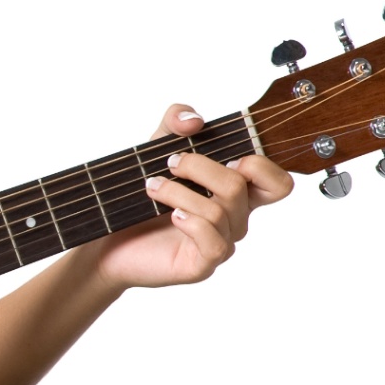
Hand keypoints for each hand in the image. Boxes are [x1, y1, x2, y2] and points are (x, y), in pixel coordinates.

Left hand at [86, 105, 292, 291]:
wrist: (106, 241)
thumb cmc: (139, 197)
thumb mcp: (156, 148)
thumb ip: (176, 121)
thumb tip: (195, 120)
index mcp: (235, 191)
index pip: (278, 183)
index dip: (260, 165)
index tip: (221, 155)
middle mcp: (233, 218)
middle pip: (242, 186)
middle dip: (200, 166)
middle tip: (170, 163)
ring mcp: (220, 242)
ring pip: (219, 209)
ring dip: (178, 191)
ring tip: (151, 188)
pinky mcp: (202, 264)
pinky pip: (213, 241)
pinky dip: (189, 221)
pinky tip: (170, 215)